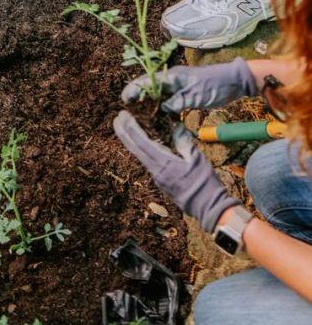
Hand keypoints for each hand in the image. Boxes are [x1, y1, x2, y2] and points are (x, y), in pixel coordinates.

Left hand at [113, 112, 233, 232]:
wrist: (209, 209)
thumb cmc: (205, 184)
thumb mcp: (197, 160)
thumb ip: (184, 144)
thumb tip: (176, 129)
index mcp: (164, 164)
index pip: (142, 143)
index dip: (131, 128)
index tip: (122, 115)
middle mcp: (156, 172)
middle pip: (136, 150)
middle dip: (124, 133)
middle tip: (116, 118)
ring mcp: (158, 178)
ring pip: (140, 156)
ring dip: (132, 141)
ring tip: (126, 128)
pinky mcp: (162, 182)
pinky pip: (148, 162)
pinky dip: (142, 150)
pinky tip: (142, 144)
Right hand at [122, 60, 258, 114]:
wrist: (234, 83)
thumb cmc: (215, 85)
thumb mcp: (195, 95)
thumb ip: (177, 102)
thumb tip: (162, 110)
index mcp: (172, 76)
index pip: (147, 81)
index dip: (134, 90)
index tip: (125, 100)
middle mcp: (172, 81)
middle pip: (150, 89)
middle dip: (139, 99)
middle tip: (130, 112)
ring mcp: (178, 88)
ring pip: (158, 97)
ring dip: (151, 106)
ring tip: (141, 118)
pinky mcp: (184, 95)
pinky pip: (169, 103)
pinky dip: (163, 110)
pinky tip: (159, 120)